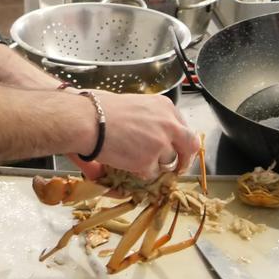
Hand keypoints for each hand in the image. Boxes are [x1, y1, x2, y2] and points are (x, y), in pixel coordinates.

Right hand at [71, 92, 199, 181]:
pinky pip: (152, 174)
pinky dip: (142, 173)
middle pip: (190, 145)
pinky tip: (129, 163)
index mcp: (165, 106)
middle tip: (178, 168)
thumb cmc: (102, 109)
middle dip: (185, 159)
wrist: (89, 120)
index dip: (180, 141)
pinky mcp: (149, 161)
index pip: (183, 126)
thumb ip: (151, 118)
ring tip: (138, 160)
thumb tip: (154, 132)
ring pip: (169, 162)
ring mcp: (161, 143)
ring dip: (157, 165)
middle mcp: (168, 123)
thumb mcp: (136, 104)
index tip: (177, 148)